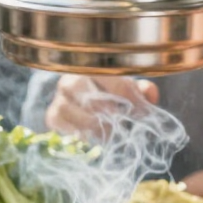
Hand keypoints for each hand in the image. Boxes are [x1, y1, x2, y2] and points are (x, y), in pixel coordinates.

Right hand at [44, 74, 159, 141]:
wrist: (87, 105)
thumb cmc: (111, 95)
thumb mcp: (129, 90)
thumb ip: (141, 91)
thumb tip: (150, 94)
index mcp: (92, 66)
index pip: (106, 74)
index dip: (126, 93)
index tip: (142, 110)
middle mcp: (70, 78)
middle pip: (81, 88)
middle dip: (105, 108)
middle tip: (121, 121)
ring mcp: (59, 97)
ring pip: (66, 107)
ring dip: (89, 122)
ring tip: (108, 133)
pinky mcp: (52, 115)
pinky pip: (58, 122)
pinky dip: (75, 131)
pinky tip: (91, 136)